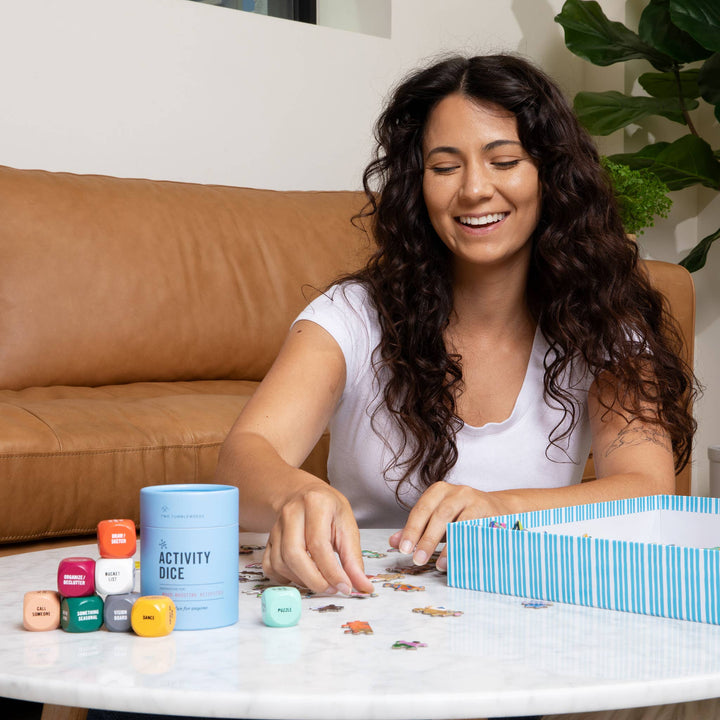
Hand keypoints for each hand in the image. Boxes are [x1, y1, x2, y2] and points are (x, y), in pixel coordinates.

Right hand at [262, 482, 374, 594]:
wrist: (305, 494)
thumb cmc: (329, 509)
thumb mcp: (347, 526)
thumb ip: (354, 558)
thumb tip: (363, 586)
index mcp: (315, 504)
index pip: (318, 544)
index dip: (332, 571)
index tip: (344, 587)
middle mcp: (291, 513)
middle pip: (294, 554)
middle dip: (314, 580)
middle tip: (331, 589)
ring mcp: (276, 526)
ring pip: (280, 563)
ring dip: (301, 581)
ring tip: (321, 581)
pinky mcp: (268, 539)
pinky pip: (270, 566)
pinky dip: (285, 579)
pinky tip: (301, 576)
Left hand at [388, 482, 510, 570]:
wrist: (499, 509)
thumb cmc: (462, 516)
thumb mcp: (437, 519)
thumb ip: (416, 529)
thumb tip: (394, 541)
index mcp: (439, 491)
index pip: (421, 509)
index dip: (412, 529)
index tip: (404, 549)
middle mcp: (457, 492)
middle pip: (439, 515)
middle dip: (427, 538)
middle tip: (417, 558)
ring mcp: (475, 500)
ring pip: (458, 522)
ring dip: (446, 545)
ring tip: (437, 563)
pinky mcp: (490, 513)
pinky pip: (475, 530)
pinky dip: (465, 546)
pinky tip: (458, 558)